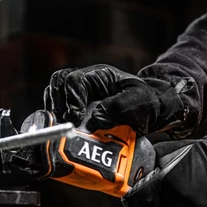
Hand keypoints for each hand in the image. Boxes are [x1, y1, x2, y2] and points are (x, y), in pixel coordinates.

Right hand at [43, 64, 188, 135]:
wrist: (151, 110)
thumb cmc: (145, 102)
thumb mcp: (138, 101)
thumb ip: (117, 107)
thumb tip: (96, 119)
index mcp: (98, 75)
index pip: (74, 80)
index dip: (71, 99)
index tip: (76, 117)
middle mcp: (85, 83)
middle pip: (58, 82)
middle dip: (58, 102)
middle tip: (66, 121)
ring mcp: (79, 95)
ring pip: (54, 94)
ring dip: (56, 110)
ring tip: (63, 126)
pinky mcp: (77, 109)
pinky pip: (59, 109)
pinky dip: (58, 119)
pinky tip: (64, 130)